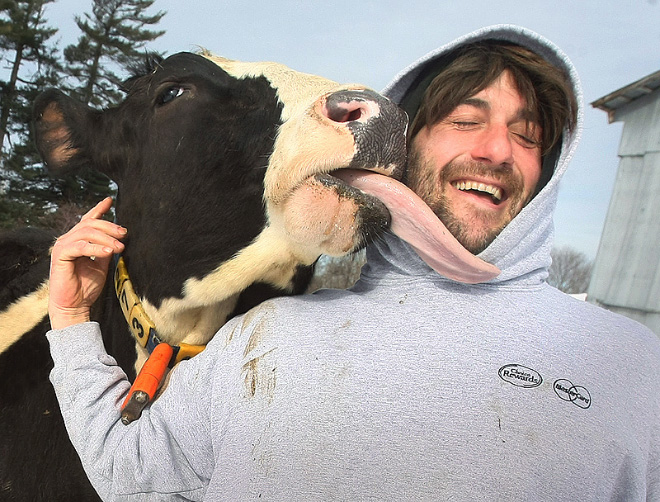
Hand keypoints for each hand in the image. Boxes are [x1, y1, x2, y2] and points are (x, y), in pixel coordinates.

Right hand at [48, 197, 126, 329]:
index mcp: (78, 240)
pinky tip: (109, 252)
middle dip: (110, 226)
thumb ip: (107, 249)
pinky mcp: (60, 256)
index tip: (110, 200)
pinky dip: (96, 247)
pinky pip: (80, 246)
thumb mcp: (102, 264)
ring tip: (119, 247)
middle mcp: (68, 240)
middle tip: (125, 234)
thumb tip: (118, 238)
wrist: (75, 306)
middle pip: (90, 224)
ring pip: (86, 232)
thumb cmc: (87, 287)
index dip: (99, 209)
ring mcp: (62, 246)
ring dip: (106, 238)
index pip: (88, 220)